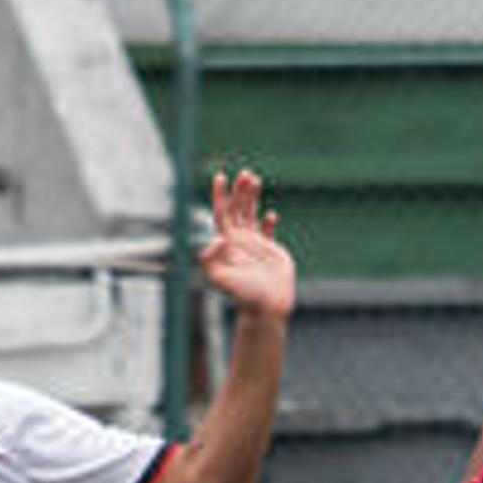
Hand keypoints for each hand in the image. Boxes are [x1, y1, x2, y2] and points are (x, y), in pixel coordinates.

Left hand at [198, 169, 295, 321]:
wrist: (266, 309)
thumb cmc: (244, 296)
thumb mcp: (220, 278)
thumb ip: (211, 259)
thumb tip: (216, 239)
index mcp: (226, 244)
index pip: (221, 214)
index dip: (220, 196)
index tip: (220, 177)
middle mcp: (238, 242)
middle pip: (237, 210)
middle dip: (239, 191)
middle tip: (245, 173)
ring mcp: (255, 247)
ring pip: (251, 215)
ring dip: (252, 197)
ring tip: (255, 179)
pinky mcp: (271, 253)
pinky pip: (268, 233)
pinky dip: (269, 223)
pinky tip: (271, 215)